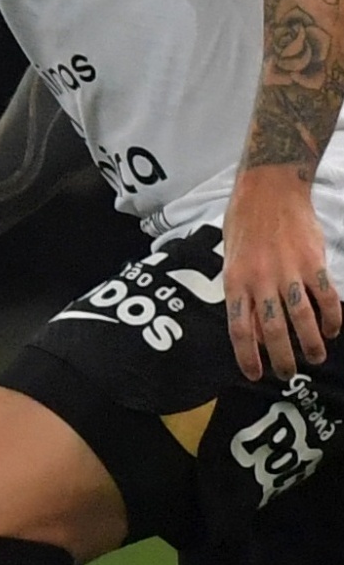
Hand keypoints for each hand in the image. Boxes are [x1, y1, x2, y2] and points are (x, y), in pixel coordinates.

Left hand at [222, 164, 339, 380]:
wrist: (269, 190)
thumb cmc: (244, 224)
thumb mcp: (230, 259)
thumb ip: (241, 292)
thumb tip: (252, 326)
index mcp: (235, 281)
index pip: (239, 329)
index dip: (247, 356)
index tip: (254, 374)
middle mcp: (260, 280)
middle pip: (273, 330)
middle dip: (282, 357)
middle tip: (288, 373)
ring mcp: (288, 272)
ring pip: (303, 318)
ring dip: (311, 342)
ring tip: (316, 357)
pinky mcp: (313, 262)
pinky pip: (326, 297)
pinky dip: (333, 317)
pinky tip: (334, 329)